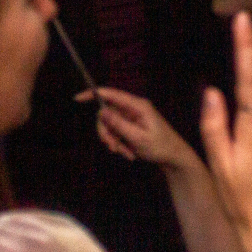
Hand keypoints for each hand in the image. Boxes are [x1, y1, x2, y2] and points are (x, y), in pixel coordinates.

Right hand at [79, 87, 201, 170]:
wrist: (173, 158)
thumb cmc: (160, 146)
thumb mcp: (138, 137)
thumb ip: (119, 124)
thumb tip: (101, 111)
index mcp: (137, 106)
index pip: (111, 94)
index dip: (93, 94)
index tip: (77, 98)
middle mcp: (133, 109)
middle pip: (106, 114)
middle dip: (106, 132)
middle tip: (112, 147)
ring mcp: (131, 118)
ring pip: (110, 125)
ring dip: (114, 141)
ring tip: (125, 153)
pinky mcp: (130, 127)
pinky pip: (116, 133)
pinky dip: (119, 144)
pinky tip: (129, 153)